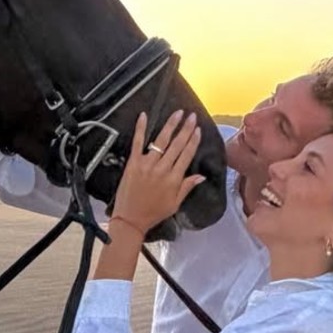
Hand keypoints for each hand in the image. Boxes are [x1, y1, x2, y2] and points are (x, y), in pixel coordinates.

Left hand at [110, 109, 204, 234]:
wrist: (130, 219)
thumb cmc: (153, 213)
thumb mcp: (175, 204)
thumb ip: (187, 187)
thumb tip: (201, 176)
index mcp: (174, 179)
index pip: (187, 155)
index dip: (193, 140)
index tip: (198, 129)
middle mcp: (162, 169)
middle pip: (177, 144)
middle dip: (186, 128)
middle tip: (191, 116)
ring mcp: (147, 164)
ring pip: (161, 140)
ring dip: (170, 125)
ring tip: (177, 114)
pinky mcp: (133, 163)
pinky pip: (138, 142)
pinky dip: (140, 128)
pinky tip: (143, 116)